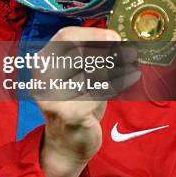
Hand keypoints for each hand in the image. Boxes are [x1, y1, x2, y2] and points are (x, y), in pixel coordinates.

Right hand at [31, 27, 139, 176]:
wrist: (67, 143)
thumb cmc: (75, 101)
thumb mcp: (77, 74)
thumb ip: (90, 56)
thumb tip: (117, 38)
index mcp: (42, 62)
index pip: (66, 36)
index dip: (92, 34)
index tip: (115, 37)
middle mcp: (42, 77)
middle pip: (82, 53)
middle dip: (110, 51)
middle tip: (130, 52)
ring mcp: (53, 96)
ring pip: (94, 72)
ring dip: (119, 66)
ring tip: (133, 64)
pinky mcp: (69, 113)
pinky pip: (101, 91)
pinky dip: (120, 82)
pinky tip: (131, 77)